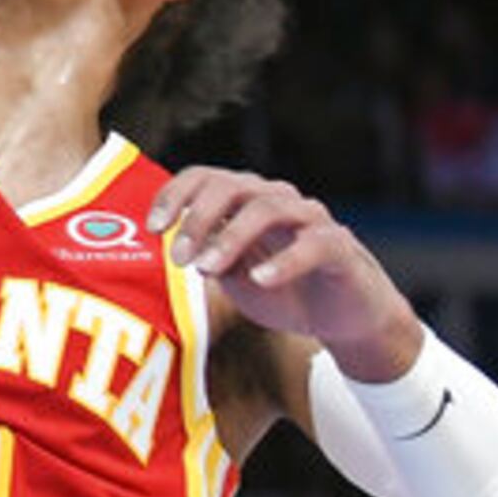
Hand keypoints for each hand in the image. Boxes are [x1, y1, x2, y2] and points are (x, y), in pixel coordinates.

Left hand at [149, 165, 426, 379]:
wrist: (344, 318)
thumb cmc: (283, 291)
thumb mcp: (234, 279)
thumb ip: (207, 258)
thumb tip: (174, 248)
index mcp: (246, 200)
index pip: (204, 178)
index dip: (175, 196)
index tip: (153, 228)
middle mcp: (277, 199)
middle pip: (231, 186)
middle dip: (198, 219)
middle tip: (179, 258)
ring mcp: (310, 219)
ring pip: (266, 210)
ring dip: (231, 238)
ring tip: (208, 269)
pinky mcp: (340, 246)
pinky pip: (312, 244)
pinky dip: (284, 261)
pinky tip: (262, 280)